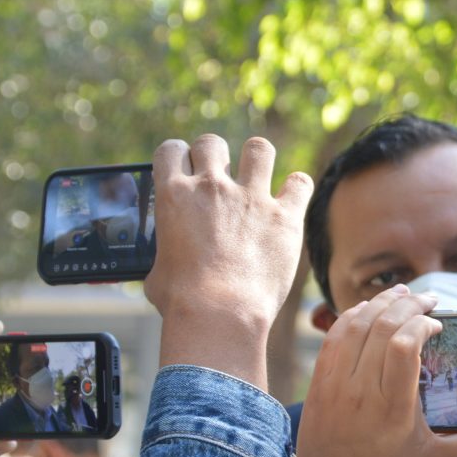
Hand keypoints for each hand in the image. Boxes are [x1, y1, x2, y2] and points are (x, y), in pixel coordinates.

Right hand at [145, 134, 312, 385]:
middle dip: (215, 154)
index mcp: (174, 196)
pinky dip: (297, 187)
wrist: (220, 314)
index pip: (171, 149)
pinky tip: (292, 198)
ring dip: (257, 158)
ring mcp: (251, 198)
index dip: (179, 156)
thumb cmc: (183, 302)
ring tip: (258, 176)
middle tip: (221, 178)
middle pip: (211, 142)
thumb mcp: (156, 272)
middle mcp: (212, 187)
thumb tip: (166, 265)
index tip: (186, 170)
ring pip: (258, 149)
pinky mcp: (284, 217)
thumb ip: (165, 255)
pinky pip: (299, 183)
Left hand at [294, 285, 456, 456]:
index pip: (406, 346)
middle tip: (427, 299)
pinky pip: (334, 337)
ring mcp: (336, 384)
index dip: (422, 324)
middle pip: (383, 327)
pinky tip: (369, 309)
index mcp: (394, 408)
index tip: (436, 324)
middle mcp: (363, 392)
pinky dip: (352, 316)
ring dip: (380, 303)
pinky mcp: (319, 382)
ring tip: (402, 295)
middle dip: (408, 304)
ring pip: (356, 325)